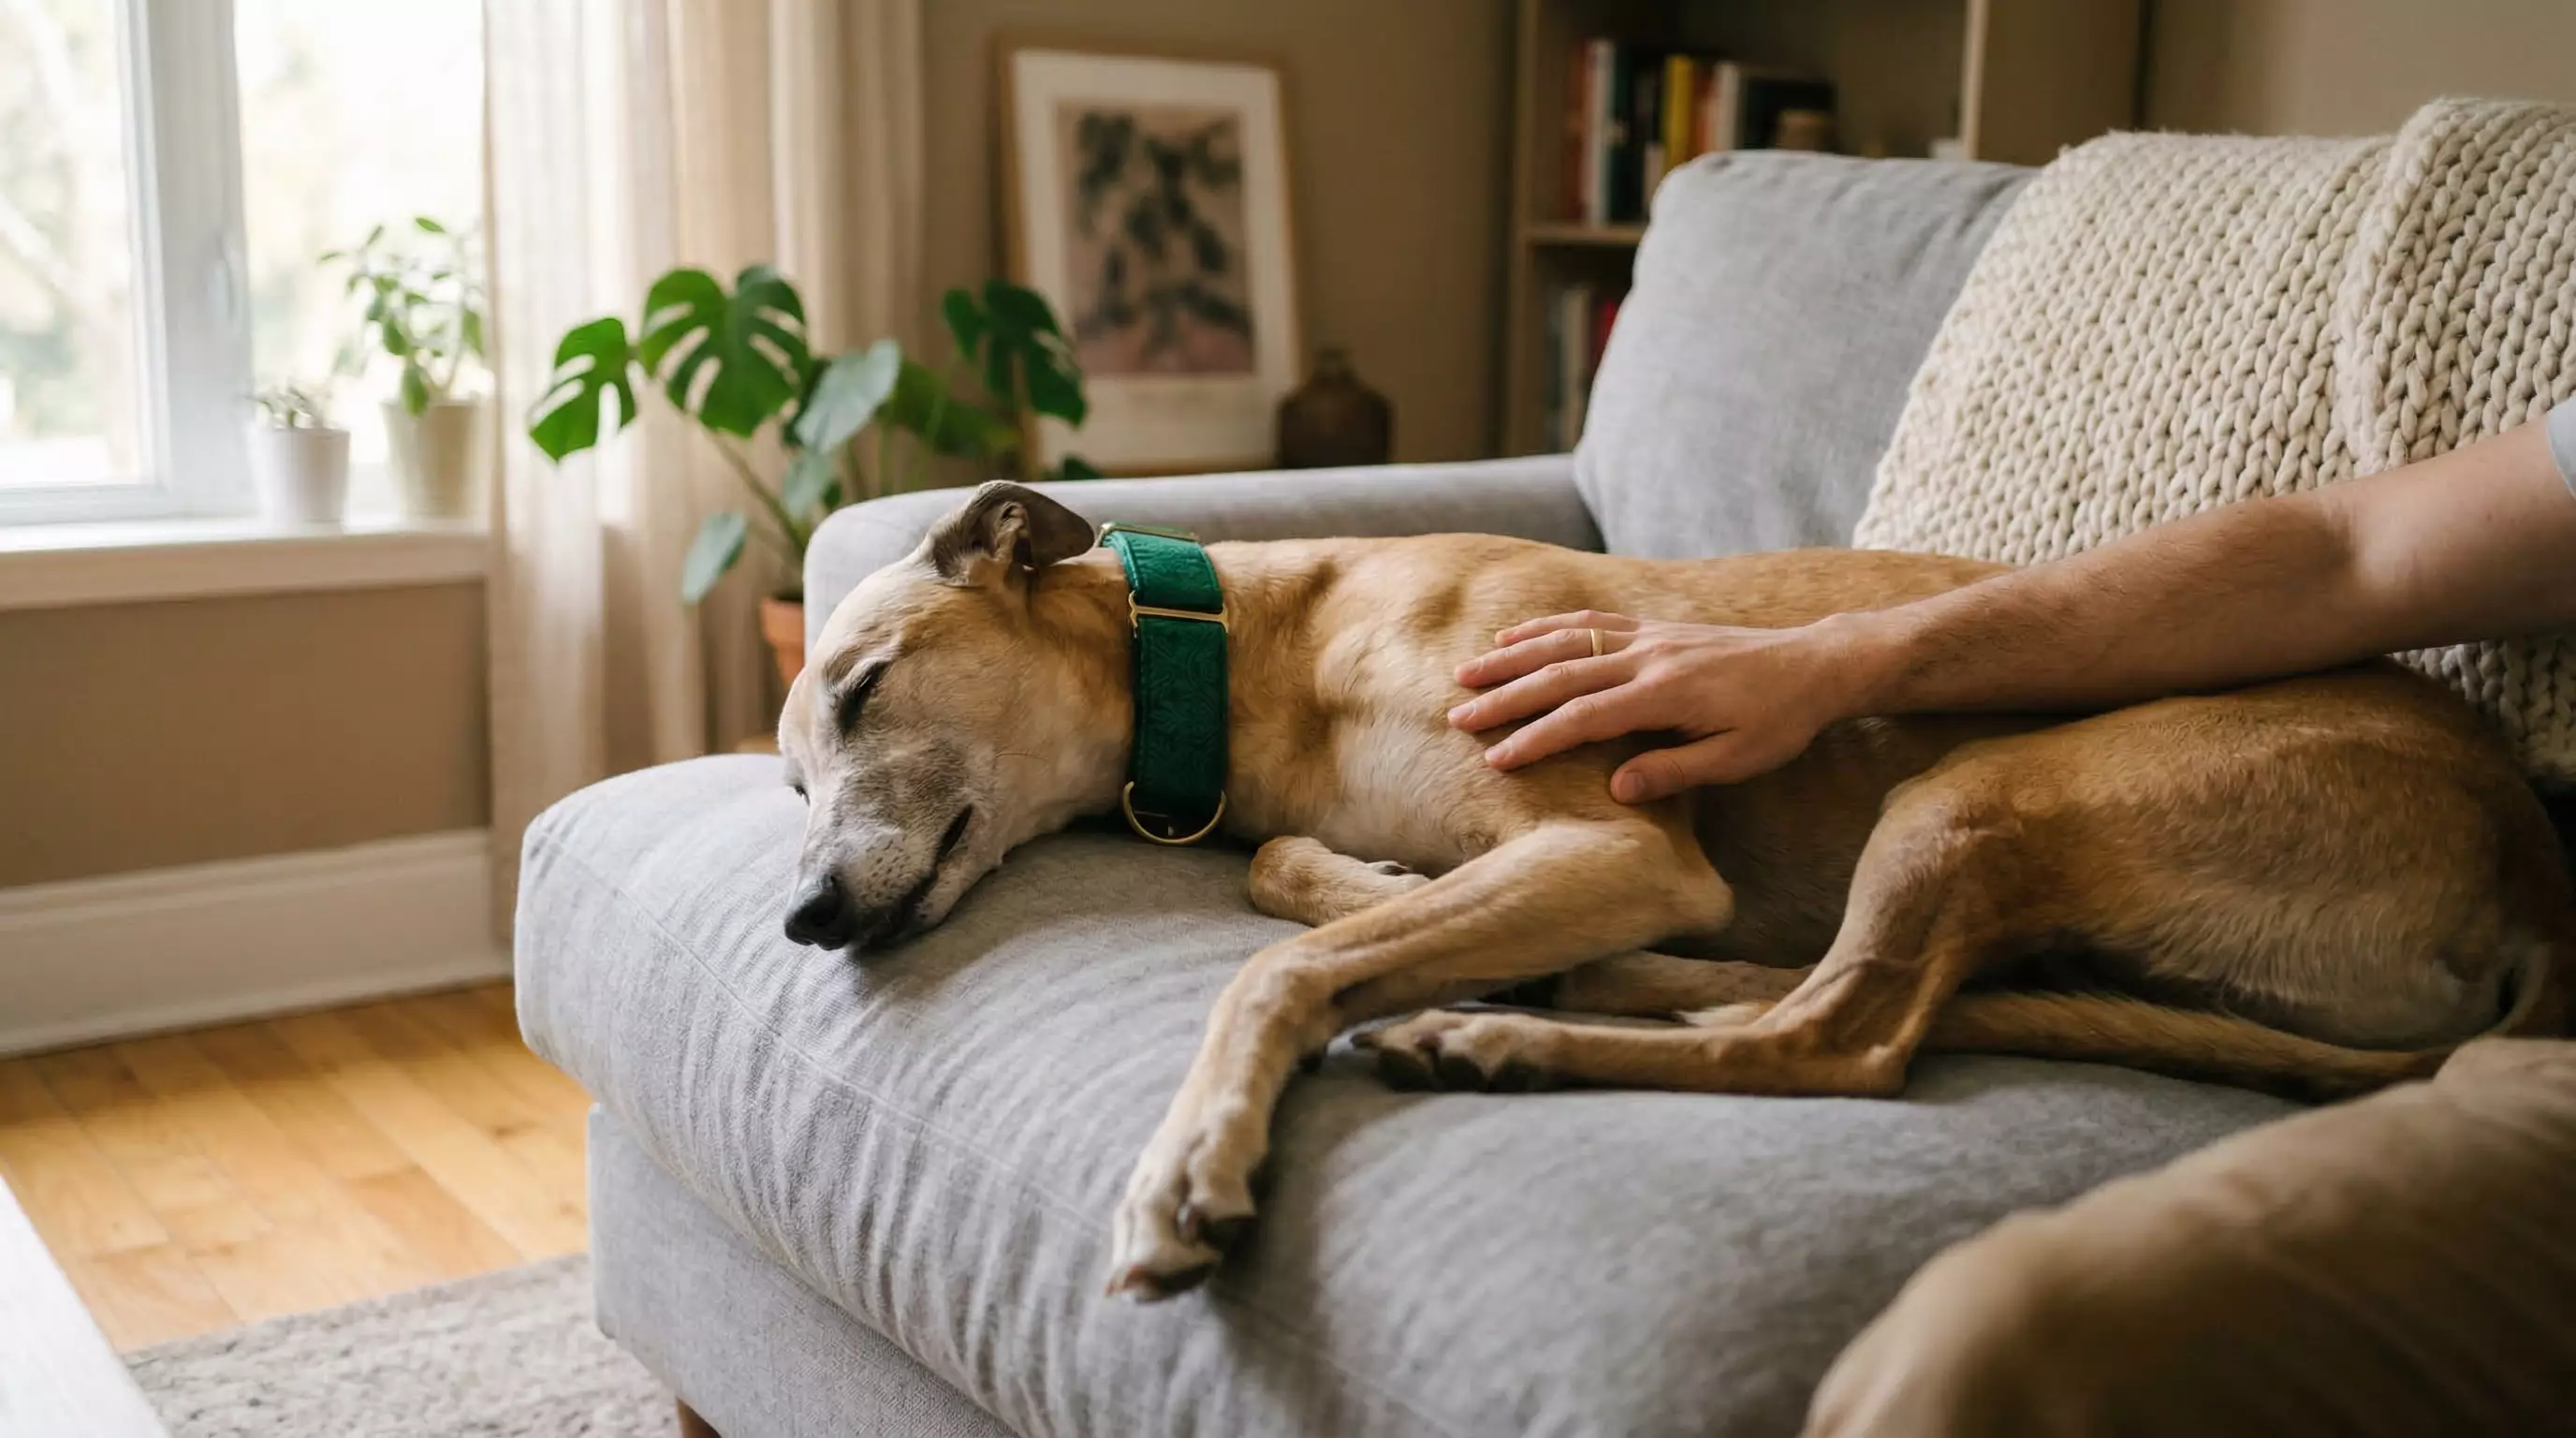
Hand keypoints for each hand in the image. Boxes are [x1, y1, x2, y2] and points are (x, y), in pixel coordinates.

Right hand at [1448, 610, 1866, 801]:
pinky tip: (1514, 636)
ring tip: (1467, 673)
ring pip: (1565, 641)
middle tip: (1458, 718)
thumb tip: (1616, 789)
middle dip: (1505, 698)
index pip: (1583, 718)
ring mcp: (1647, 637)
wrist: (1813, 665)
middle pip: (1560, 675)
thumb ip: (1674, 772)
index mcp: (1664, 695)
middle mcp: (1647, 658)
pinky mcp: (1652, 627)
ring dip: (1512, 657)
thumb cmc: (1778, 721)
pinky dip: (1545, 627)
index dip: (1536, 740)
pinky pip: (1587, 621)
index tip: (1496, 760)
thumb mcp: (1736, 761)